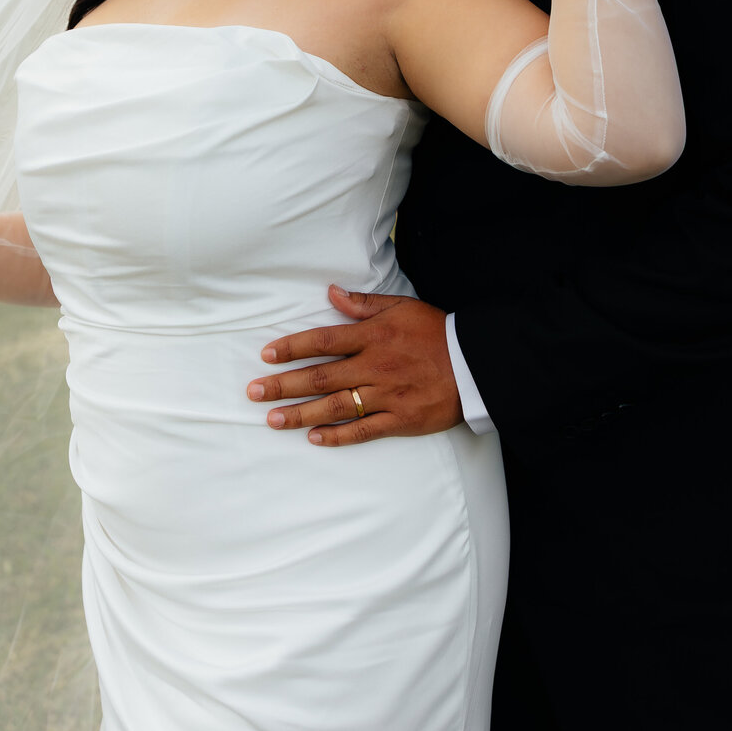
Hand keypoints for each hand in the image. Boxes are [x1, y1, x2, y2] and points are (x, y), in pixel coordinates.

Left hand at [247, 285, 461, 445]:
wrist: (477, 364)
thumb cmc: (437, 332)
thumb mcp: (402, 307)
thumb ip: (364, 303)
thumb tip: (331, 292)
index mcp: (373, 336)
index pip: (323, 340)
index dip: (292, 347)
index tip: (267, 355)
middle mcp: (375, 366)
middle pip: (320, 376)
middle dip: (283, 384)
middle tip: (254, 392)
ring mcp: (387, 396)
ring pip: (335, 406)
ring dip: (301, 413)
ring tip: (273, 419)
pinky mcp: (401, 420)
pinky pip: (363, 431)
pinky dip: (338, 436)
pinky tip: (314, 439)